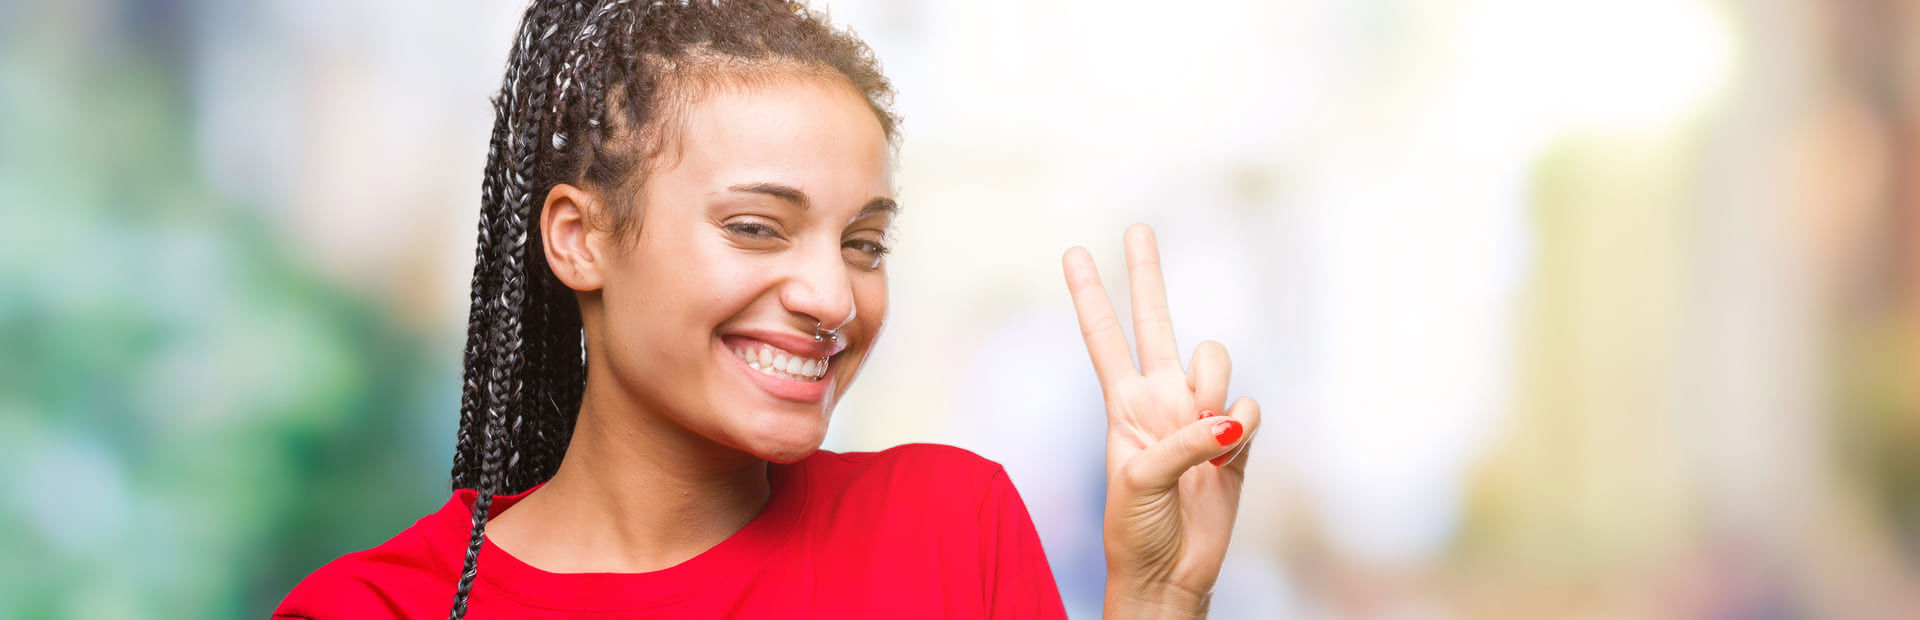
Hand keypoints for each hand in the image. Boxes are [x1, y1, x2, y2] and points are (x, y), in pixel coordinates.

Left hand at [1063, 224, 1260, 618]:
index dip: (1090, 295)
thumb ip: (1183, 439)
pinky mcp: (1238, 439)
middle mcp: (1161, 398)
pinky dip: (1241, 427)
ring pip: (1214, 360)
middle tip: (1136, 227)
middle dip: (1146, 274)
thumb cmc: (1135, 528)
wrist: (1171, 572)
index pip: (1104, 337)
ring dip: (1211, 389)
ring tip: (1203, 436)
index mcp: (1123, 404)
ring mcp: (1200, 415)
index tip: (1074, 252)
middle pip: (1155, 321)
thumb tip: (1229, 416)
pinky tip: (1228, 451)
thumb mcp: (1139, 478)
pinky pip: (1249, 408)